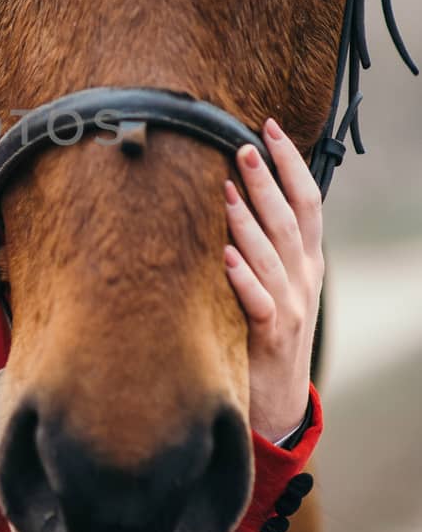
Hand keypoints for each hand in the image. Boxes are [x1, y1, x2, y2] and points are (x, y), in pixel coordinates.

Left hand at [222, 117, 323, 442]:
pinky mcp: (270, 337)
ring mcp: (291, 307)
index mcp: (307, 261)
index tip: (270, 128)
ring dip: (248, 221)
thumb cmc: (268, 334)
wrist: (279, 403)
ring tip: (226, 190)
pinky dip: (243, 277)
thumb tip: (239, 192)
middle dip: (268, 181)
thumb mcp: (277, 284)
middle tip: (243, 145)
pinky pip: (257, 302)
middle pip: (290, 220)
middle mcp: (304, 278)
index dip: (291, 164)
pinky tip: (225, 255)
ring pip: (271, 255)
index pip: (308, 201)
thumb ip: (267, 243)